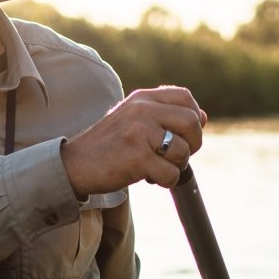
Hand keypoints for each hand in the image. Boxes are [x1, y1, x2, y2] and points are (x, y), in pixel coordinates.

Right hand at [60, 86, 208, 195]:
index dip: (193, 117)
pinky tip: (148, 177)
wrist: (75, 165)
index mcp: (142, 98)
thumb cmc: (108, 146)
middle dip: (192, 144)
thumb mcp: (133, 119)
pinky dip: (165, 181)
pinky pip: (171, 173)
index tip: (183, 135)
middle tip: (176, 156)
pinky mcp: (138, 157)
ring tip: (156, 167)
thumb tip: (203, 117)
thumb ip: (164, 114)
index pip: (185, 97)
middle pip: (191, 122)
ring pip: (183, 151)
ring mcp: (140, 133)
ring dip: (176, 166)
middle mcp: (142, 110)